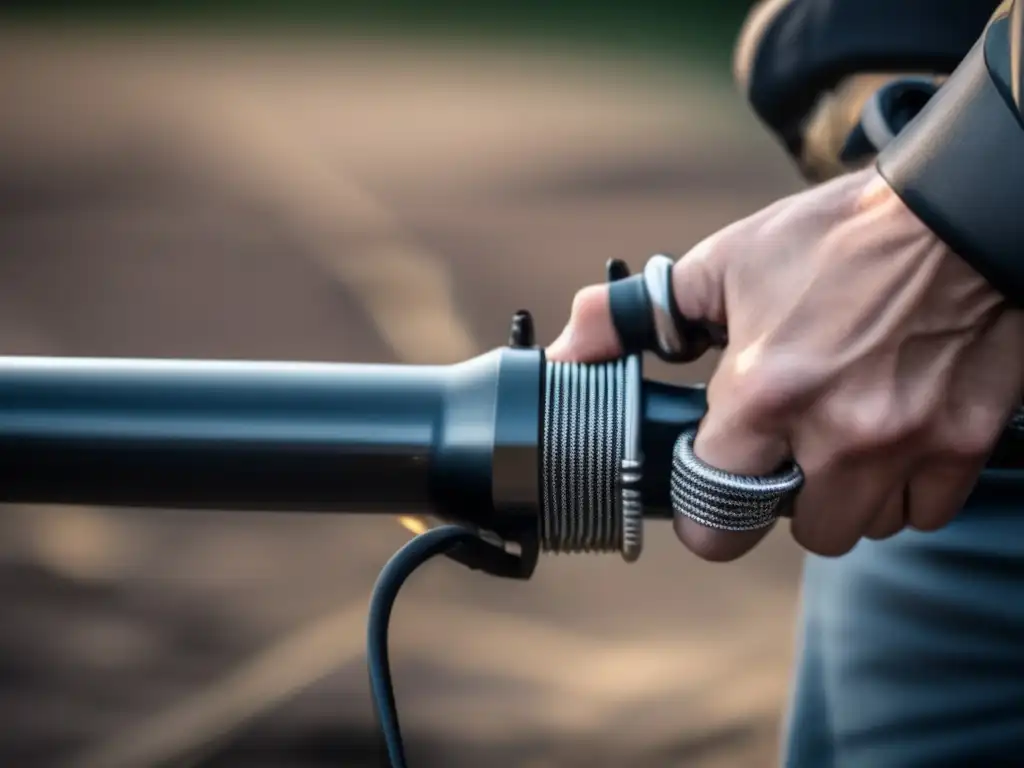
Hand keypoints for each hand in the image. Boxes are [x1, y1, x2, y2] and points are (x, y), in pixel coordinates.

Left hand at [547, 167, 1023, 560]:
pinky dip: (910, 488)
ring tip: (842, 438)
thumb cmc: (834, 238)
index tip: (712, 495)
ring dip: (849, 497)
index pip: (715, 520)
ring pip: (866, 526)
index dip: (706, 518)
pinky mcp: (966, 442)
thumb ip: (633, 318)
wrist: (956, 210)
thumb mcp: (722, 266)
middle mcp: (838, 432)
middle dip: (787, 502)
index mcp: (764, 392)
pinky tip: (897, 437)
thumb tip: (566, 354)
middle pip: (803, 532)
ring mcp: (908, 443)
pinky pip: (927, 512)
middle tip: (787, 453)